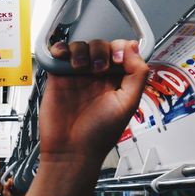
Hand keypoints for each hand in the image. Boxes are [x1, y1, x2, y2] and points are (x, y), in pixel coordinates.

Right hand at [40, 40, 147, 164]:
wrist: (71, 150)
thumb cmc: (99, 135)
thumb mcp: (128, 104)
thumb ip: (137, 75)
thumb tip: (134, 48)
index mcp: (117, 81)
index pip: (122, 51)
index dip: (121, 49)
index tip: (117, 60)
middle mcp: (97, 76)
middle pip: (100, 45)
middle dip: (101, 52)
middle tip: (98, 69)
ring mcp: (77, 75)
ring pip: (80, 46)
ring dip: (80, 50)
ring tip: (79, 67)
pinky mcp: (58, 77)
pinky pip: (58, 55)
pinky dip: (59, 49)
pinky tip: (63, 58)